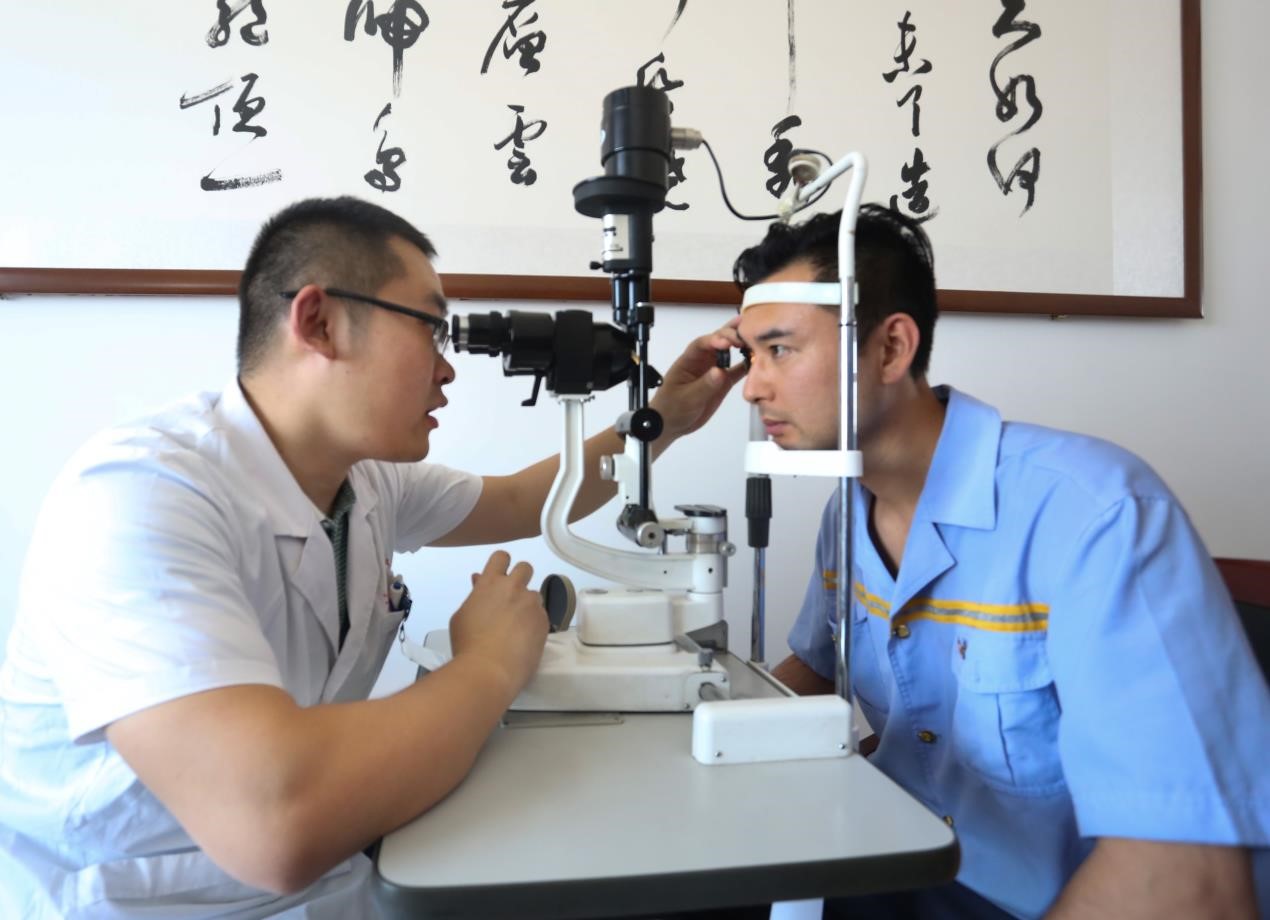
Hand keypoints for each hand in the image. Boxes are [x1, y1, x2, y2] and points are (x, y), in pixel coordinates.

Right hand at [449, 551, 548, 698]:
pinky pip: (541, 615)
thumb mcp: (462, 616)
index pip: (501, 557)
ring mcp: (531, 604)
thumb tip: (480, 583)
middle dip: (520, 579)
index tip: (499, 577)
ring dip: (527, 605)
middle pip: (525, 568)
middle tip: (511, 599)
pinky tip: (524, 640)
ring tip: (517, 628)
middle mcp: (514, 588)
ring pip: (534, 595)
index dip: (501, 565)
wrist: (489, 670)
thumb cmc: (467, 644)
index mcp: (490, 583)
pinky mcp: (544, 621)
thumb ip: (475, 595)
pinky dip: (534, 624)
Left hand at [649, 316, 747, 441]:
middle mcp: (703, 360)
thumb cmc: (672, 408)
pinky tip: (759, 361)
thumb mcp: (687, 398)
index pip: (702, 343)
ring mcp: (714, 370)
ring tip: (758, 339)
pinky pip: (737, 371)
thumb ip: (704, 385)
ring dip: (742, 345)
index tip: (728, 342)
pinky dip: (747, 365)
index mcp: (689, 359)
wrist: (672, 424)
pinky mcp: (723, 382)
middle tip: (747, 334)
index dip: (715, 339)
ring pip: (729, 352)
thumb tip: (721, 371)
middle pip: (718, 341)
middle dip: (732, 335)